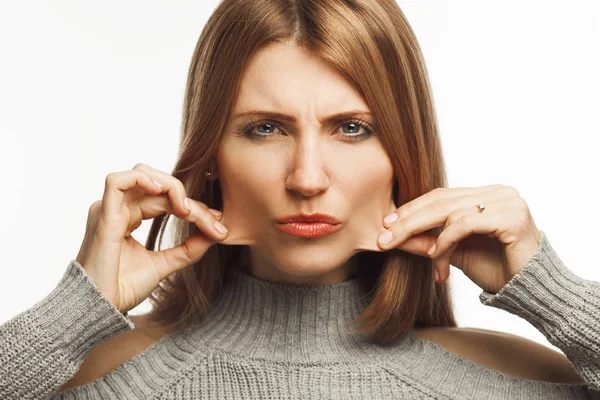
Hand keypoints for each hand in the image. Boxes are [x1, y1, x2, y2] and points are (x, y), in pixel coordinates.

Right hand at [75, 163, 228, 312]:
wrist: (102, 308)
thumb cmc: (123, 288)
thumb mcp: (165, 264)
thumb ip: (188, 249)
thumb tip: (217, 234)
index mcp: (130, 216)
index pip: (167, 200)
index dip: (195, 208)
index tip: (218, 225)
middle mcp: (119, 208)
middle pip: (160, 188)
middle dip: (191, 202)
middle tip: (212, 221)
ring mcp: (109, 209)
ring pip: (142, 174)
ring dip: (170, 186)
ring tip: (187, 209)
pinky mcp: (103, 215)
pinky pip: (116, 181)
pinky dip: (141, 179)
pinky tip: (161, 191)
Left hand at [376, 184, 540, 293]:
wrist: (531, 292)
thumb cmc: (496, 270)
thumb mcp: (455, 252)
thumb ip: (430, 240)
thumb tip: (395, 235)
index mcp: (487, 194)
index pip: (441, 196)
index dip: (412, 208)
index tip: (386, 224)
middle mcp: (499, 192)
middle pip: (441, 202)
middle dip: (408, 222)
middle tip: (385, 239)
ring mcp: (508, 202)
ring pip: (450, 213)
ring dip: (430, 240)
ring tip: (426, 261)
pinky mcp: (512, 218)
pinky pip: (465, 224)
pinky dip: (446, 240)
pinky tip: (436, 257)